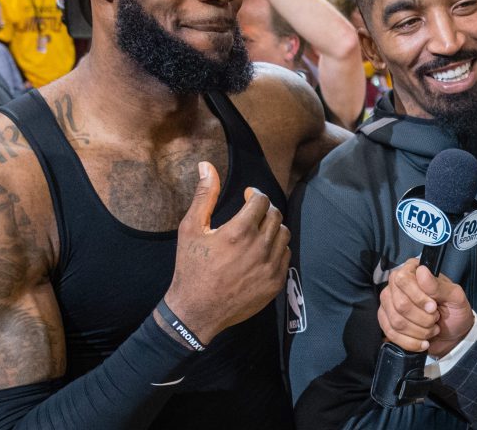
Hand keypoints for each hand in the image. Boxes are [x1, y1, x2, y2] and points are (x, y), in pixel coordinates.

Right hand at [163, 162, 289, 343]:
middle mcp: (259, 247)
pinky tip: (261, 251)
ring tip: (257, 231)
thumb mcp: (190, 229)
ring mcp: (270, 266)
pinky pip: (286, 255)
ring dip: (273, 227)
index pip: (262, 200)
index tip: (247, 197)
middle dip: (265, 209)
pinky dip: (277, 248)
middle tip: (253, 213)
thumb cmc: (191, 268)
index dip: (254, 195)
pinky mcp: (275, 282)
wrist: (196, 311)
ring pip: (284, 234)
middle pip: (276, 215)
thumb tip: (207, 166)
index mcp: (240, 231)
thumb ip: (204, 195)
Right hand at [377, 259, 473, 356]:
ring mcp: (389, 303)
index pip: (403, 280)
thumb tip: (422, 271)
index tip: (433, 307)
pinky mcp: (386, 321)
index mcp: (413, 271)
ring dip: (418, 331)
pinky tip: (423, 342)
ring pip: (396, 321)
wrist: (453, 335)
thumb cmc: (454, 311)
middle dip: (422, 318)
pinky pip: (391, 333)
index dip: (418, 297)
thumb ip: (439, 286)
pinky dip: (410, 342)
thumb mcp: (455, 297)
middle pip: (400, 304)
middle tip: (435, 318)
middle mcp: (396, 284)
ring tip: (431, 330)